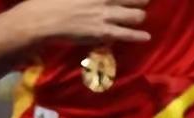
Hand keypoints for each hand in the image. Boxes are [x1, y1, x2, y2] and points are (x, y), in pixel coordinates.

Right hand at [27, 0, 150, 43]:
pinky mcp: (102, 32)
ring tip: (141, 18)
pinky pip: (125, 34)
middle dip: (141, 0)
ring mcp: (106, 15)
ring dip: (139, 16)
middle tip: (144, 1)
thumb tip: (98, 1)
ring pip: (135, 15)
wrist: (47, 18)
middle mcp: (107, 0)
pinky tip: (146, 37)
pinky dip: (137, 36)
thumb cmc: (56, 1)